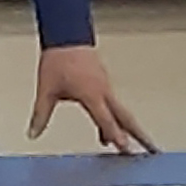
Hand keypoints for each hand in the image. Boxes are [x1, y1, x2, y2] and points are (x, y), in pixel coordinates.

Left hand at [30, 44, 154, 151]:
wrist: (66, 35)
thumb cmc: (58, 60)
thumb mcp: (46, 90)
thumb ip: (41, 114)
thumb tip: (32, 133)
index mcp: (91, 94)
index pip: (106, 119)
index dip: (115, 135)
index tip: (126, 149)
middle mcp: (103, 92)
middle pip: (126, 118)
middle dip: (140, 135)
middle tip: (153, 150)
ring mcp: (106, 87)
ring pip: (121, 112)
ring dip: (130, 129)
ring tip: (137, 148)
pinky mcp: (104, 83)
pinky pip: (114, 106)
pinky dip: (117, 120)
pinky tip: (107, 133)